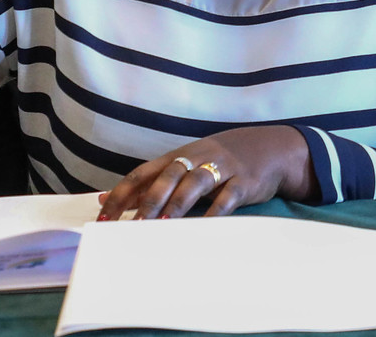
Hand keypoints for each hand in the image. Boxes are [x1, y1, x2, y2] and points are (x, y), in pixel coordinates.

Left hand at [98, 127, 312, 220]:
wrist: (270, 148)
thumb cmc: (218, 162)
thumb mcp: (184, 166)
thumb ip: (148, 183)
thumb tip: (105, 199)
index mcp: (178, 156)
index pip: (143, 173)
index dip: (122, 194)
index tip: (104, 218)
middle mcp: (198, 157)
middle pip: (168, 175)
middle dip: (149, 201)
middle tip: (133, 227)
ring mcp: (222, 168)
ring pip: (196, 182)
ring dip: (178, 204)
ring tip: (163, 225)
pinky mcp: (245, 180)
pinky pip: (228, 196)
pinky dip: (216, 211)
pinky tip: (205, 227)